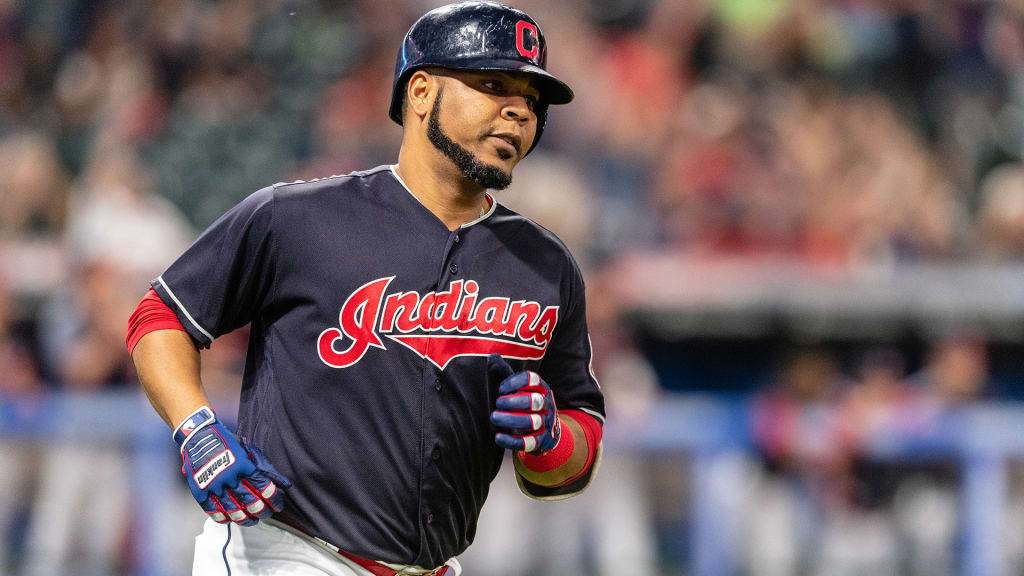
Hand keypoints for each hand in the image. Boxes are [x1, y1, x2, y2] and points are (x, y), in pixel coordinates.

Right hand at [174, 407, 290, 524]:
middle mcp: (230, 477)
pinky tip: (230, 519)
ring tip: (251, 520)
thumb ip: (265, 468)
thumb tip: (284, 483)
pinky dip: (223, 518)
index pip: (264, 488)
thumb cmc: (227, 442)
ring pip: (233, 510)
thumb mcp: (249, 450)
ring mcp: (214, 485)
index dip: (274, 500)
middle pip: (251, 502)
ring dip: (245, 519)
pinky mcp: (201, 491)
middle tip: (266, 514)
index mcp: (245, 465)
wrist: (199, 436)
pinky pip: (213, 511)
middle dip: (262, 511)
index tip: (278, 506)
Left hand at [488, 354, 560, 453]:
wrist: (547, 430)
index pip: (533, 379)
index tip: (501, 389)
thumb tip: (491, 357)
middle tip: (498, 403)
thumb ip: (505, 374)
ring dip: (512, 419)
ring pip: (533, 421)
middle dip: (514, 401)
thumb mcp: (519, 388)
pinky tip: (498, 437)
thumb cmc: (525, 403)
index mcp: (541, 387)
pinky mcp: (541, 441)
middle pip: (534, 400)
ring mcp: (546, 423)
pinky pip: (529, 442)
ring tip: (494, 417)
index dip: (516, 382)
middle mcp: (546, 403)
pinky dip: (512, 441)